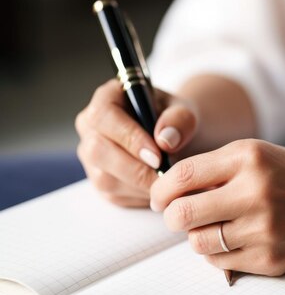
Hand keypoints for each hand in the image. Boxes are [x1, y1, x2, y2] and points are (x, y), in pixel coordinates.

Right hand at [75, 79, 197, 206]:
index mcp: (106, 99)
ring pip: (104, 178)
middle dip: (135, 168)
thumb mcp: (184, 112)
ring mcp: (90, 156)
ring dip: (140, 186)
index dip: (129, 137)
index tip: (157, 155)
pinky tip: (159, 189)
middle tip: (165, 176)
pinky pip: (114, 195)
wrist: (173, 139)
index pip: (103, 116)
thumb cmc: (174, 121)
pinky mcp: (98, 181)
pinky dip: (140, 196)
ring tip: (168, 183)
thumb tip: (165, 140)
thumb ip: (179, 120)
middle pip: (97, 150)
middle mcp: (90, 127)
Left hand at [150, 139, 284, 275]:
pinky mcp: (268, 258)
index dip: (160, 190)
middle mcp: (253, 192)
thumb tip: (172, 186)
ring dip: (196, 236)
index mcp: (248, 158)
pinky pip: (220, 262)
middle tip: (176, 217)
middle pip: (182, 214)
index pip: (182, 175)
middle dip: (171, 218)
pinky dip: (218, 254)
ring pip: (197, 242)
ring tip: (212, 228)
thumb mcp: (262, 156)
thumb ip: (219, 167)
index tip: (159, 198)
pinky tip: (234, 241)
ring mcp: (261, 229)